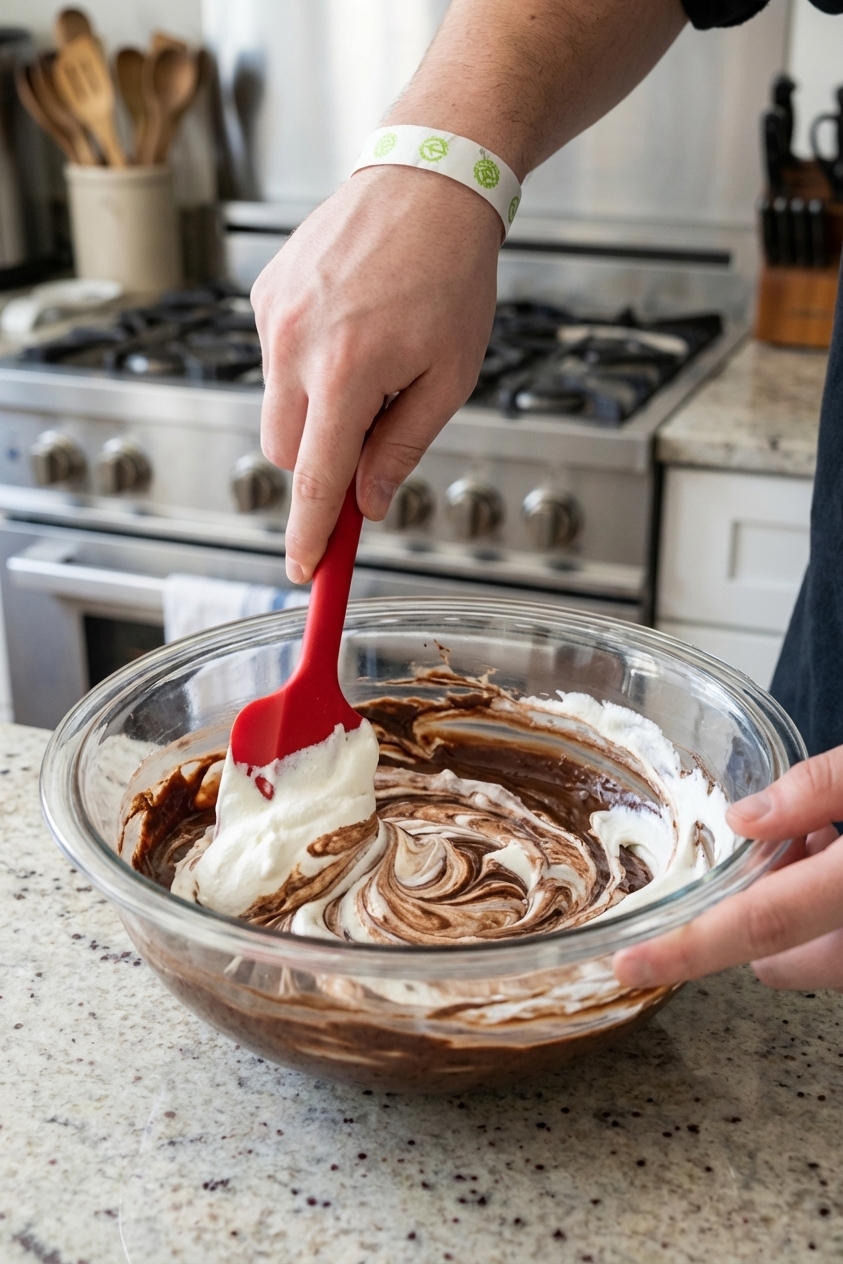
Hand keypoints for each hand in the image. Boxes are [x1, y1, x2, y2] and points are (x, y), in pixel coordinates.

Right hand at [251, 165, 500, 582]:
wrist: (429, 182)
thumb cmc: (452, 275)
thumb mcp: (450, 376)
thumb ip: (403, 447)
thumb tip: (369, 503)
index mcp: (347, 373)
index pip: (315, 481)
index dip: (309, 536)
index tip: (305, 571)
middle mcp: (295, 346)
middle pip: (283, 454)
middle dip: (320, 466)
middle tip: (372, 438)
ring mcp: (273, 318)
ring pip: (277, 408)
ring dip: (316, 413)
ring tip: (371, 362)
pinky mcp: (265, 296)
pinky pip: (275, 361)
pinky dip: (306, 368)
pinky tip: (350, 329)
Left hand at [613, 746, 842, 991]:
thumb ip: (818, 788)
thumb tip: (742, 818)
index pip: (761, 925)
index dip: (688, 949)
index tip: (628, 963)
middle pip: (775, 960)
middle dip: (754, 919)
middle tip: (789, 846)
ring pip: (805, 956)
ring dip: (797, 913)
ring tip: (830, 843)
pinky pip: (834, 947)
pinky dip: (825, 914)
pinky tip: (842, 857)